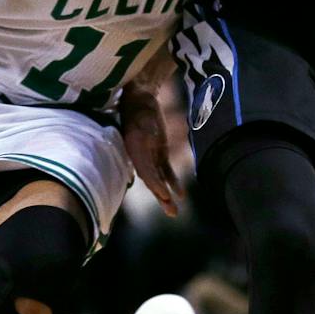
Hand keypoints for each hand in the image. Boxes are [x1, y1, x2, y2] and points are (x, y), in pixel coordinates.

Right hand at [120, 84, 182, 216]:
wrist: (141, 100)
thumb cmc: (141, 110)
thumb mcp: (144, 122)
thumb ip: (146, 134)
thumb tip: (151, 143)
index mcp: (134, 151)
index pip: (145, 171)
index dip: (154, 184)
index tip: (164, 194)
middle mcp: (140, 158)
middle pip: (151, 181)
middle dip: (161, 197)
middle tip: (171, 213)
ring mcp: (149, 157)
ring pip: (159, 179)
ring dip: (166, 195)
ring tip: (174, 211)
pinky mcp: (158, 154)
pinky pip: (165, 171)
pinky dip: (172, 182)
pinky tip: (180, 194)